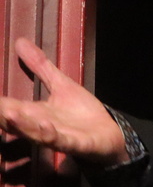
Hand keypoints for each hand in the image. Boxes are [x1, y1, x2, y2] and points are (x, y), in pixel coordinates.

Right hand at [0, 38, 126, 164]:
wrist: (109, 133)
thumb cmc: (81, 112)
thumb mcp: (61, 84)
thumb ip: (40, 66)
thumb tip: (20, 42)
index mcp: (33, 114)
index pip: (6, 108)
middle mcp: (39, 127)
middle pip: (14, 122)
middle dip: (2, 114)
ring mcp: (56, 136)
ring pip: (33, 133)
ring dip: (21, 124)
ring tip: (9, 112)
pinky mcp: (75, 143)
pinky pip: (60, 141)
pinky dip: (51, 135)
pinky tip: (45, 125)